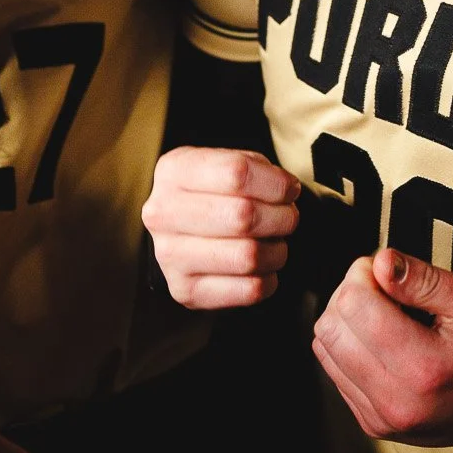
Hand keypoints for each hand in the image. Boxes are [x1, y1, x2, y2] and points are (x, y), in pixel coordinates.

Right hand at [141, 147, 298, 308]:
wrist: (179, 226)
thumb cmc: (211, 191)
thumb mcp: (228, 161)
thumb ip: (258, 169)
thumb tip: (287, 190)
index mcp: (174, 171)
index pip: (237, 174)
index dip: (276, 184)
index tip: (289, 190)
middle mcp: (163, 214)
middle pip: (243, 216)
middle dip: (282, 218)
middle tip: (287, 218)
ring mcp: (169, 256)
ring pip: (249, 257)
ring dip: (277, 250)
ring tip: (274, 242)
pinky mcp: (185, 291)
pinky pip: (249, 290)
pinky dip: (269, 278)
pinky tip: (261, 267)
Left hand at [311, 249, 452, 452]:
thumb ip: (424, 279)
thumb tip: (379, 261)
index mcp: (423, 368)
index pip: (353, 305)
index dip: (366, 274)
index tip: (392, 273)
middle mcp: (396, 402)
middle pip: (331, 327)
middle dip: (353, 295)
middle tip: (391, 291)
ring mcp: (382, 419)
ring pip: (325, 348)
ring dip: (350, 322)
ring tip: (393, 318)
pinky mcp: (374, 424)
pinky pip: (335, 371)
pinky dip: (354, 347)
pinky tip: (389, 342)